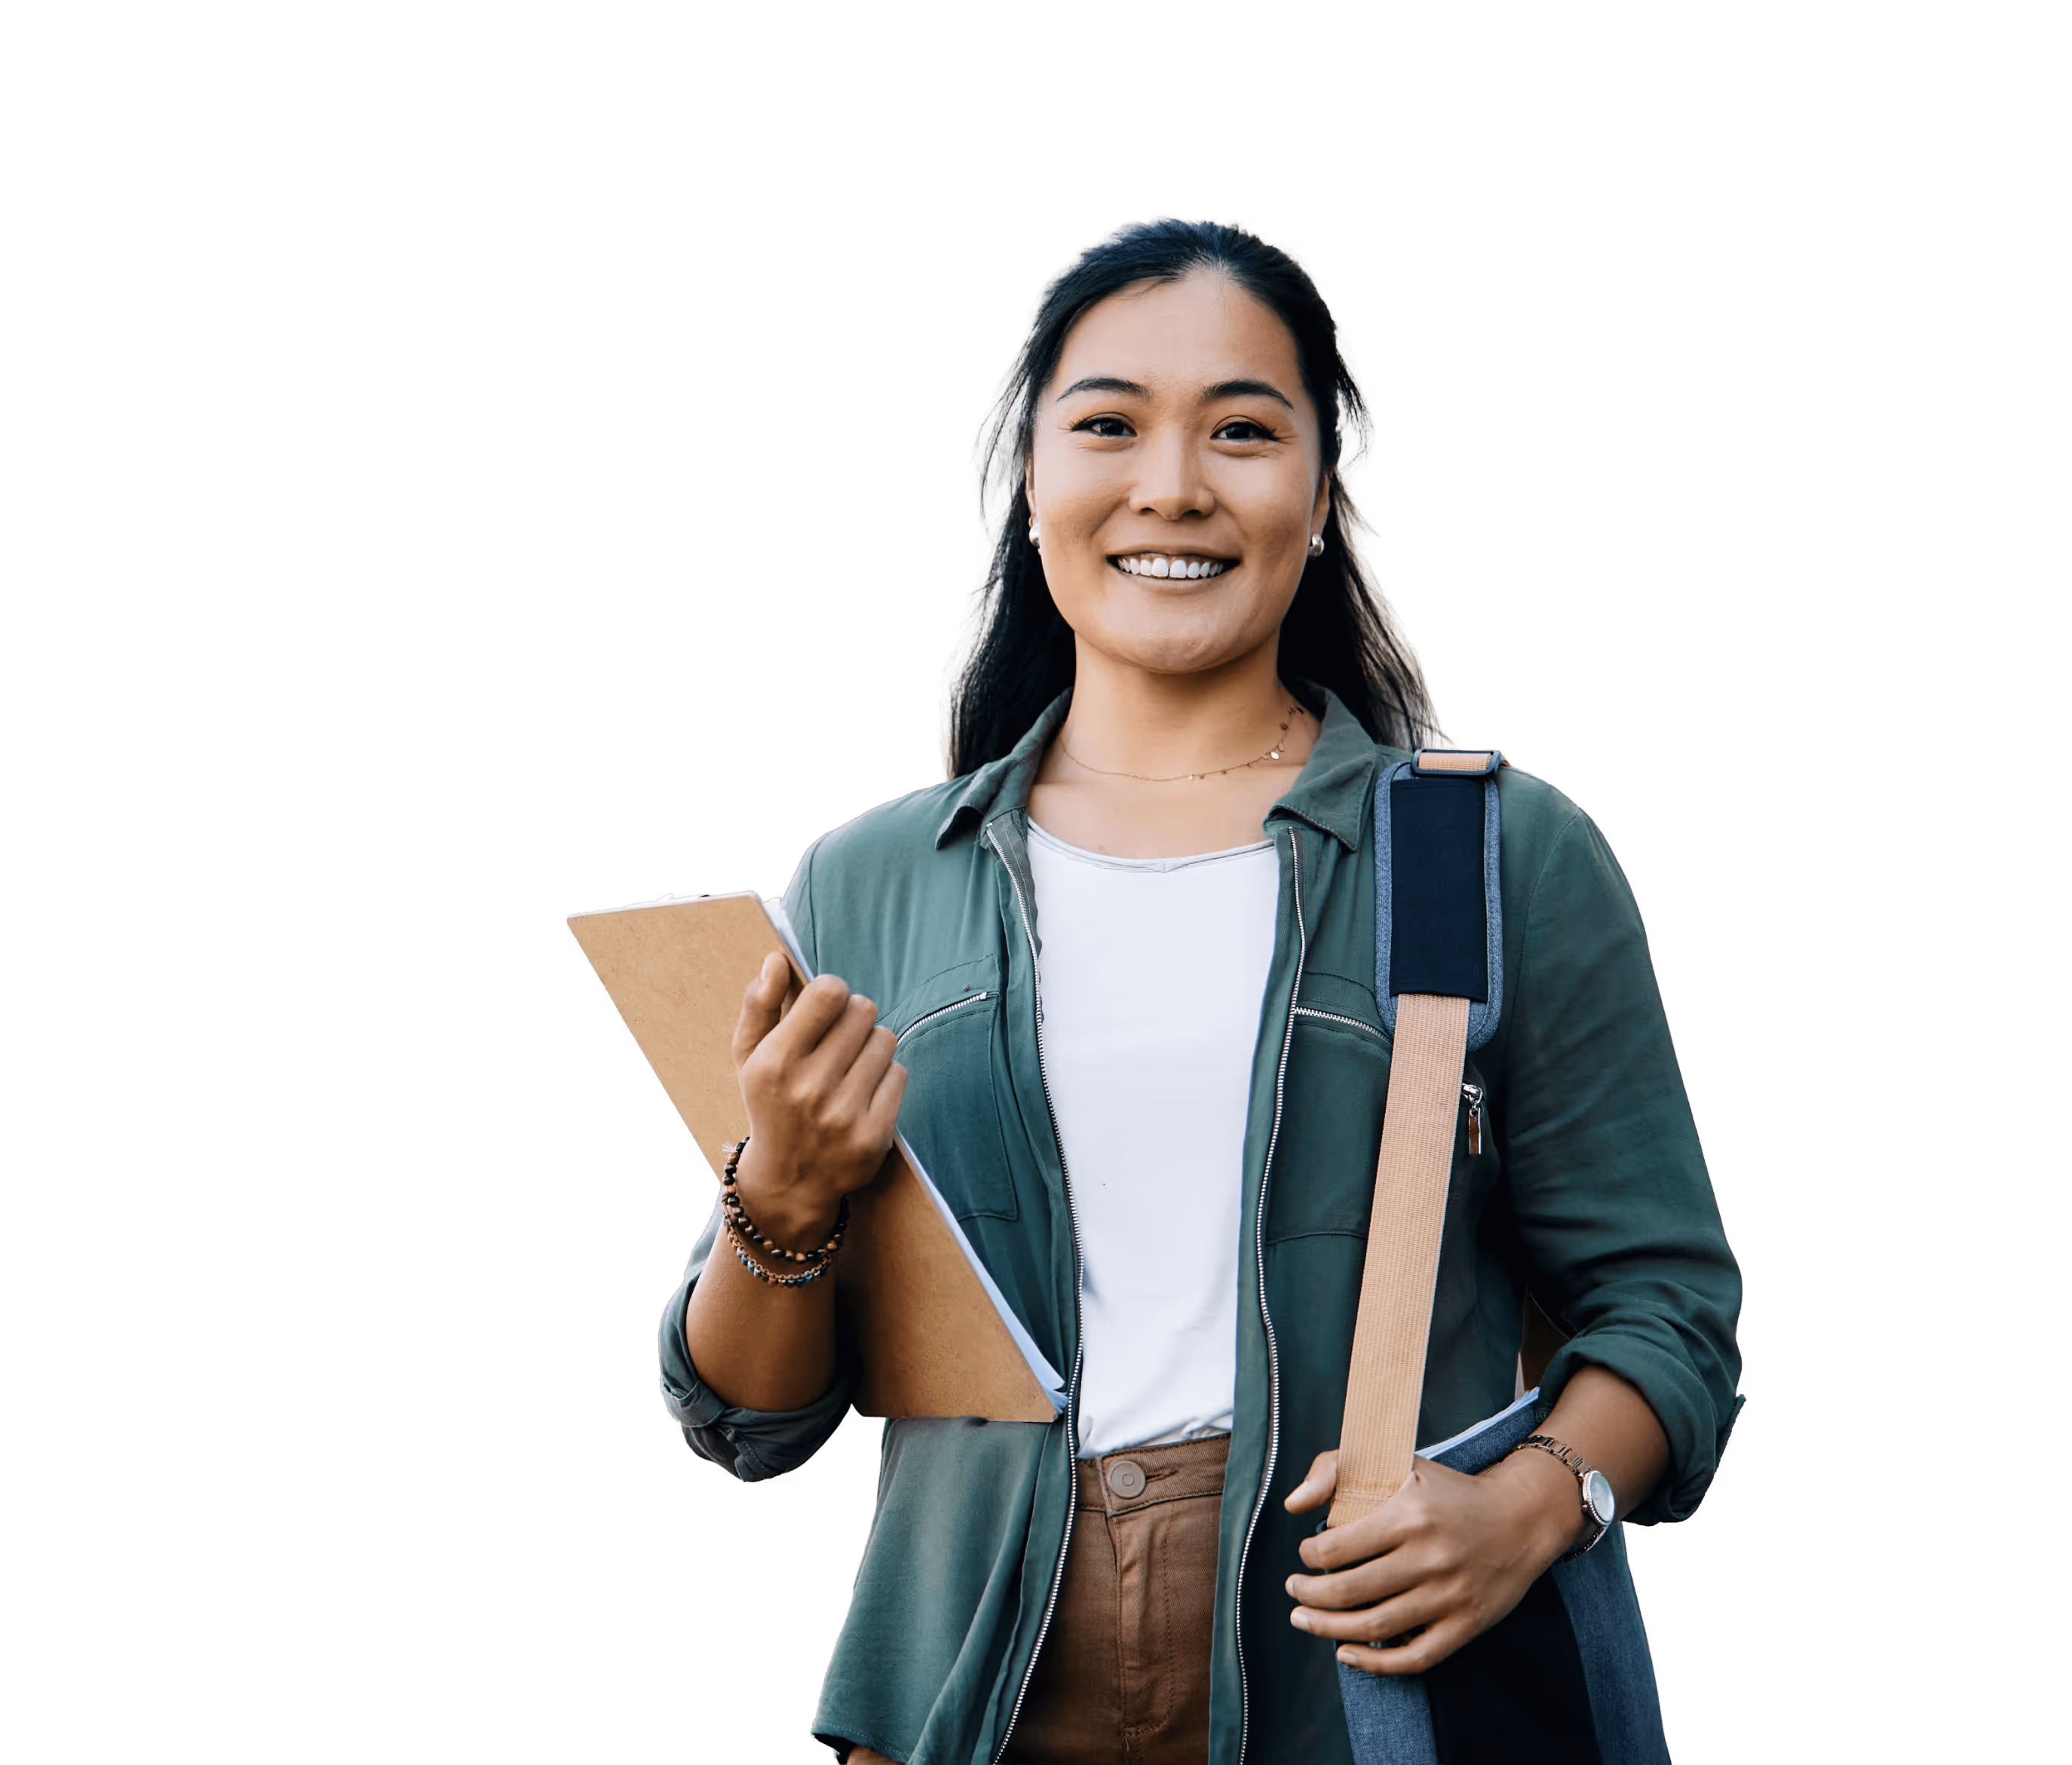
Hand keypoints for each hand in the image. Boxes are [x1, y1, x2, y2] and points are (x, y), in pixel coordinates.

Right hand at [730, 953, 906, 1240]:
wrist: (789, 1181)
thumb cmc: (770, 1103)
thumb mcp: (749, 1056)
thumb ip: (759, 1004)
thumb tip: (776, 959)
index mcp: (775, 1062)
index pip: (829, 992)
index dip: (833, 990)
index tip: (827, 1005)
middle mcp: (809, 1088)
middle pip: (863, 1010)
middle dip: (853, 1017)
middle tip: (840, 1038)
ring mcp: (844, 1115)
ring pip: (885, 1039)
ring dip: (872, 1046)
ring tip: (851, 1066)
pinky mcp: (873, 1135)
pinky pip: (899, 1073)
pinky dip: (885, 1076)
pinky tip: (864, 1092)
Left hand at [1280, 1444, 1576, 1675]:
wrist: (1522, 1518)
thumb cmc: (1449, 1491)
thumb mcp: (1399, 1462)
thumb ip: (1337, 1468)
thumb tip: (1292, 1505)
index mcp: (1408, 1515)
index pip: (1337, 1548)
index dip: (1309, 1557)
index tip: (1304, 1556)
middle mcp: (1429, 1558)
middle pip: (1350, 1591)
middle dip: (1309, 1596)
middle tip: (1294, 1592)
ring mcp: (1449, 1596)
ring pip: (1375, 1626)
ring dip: (1328, 1629)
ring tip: (1304, 1620)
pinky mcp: (1466, 1625)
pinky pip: (1414, 1657)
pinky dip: (1375, 1663)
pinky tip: (1346, 1653)